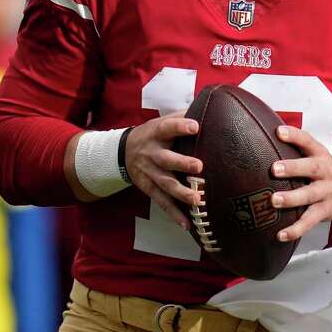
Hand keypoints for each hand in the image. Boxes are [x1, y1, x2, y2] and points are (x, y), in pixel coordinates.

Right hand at [123, 113, 202, 229]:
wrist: (122, 152)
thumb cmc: (152, 134)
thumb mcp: (161, 122)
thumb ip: (181, 116)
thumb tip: (209, 107)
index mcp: (156, 133)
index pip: (168, 128)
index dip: (180, 127)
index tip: (195, 127)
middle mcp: (152, 153)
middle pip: (166, 159)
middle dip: (182, 163)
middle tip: (199, 167)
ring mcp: (149, 173)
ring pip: (165, 184)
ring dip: (181, 193)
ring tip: (197, 199)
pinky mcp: (148, 188)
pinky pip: (162, 202)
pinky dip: (174, 214)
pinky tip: (187, 223)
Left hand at [269, 125, 331, 242]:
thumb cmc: (325, 171)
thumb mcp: (317, 156)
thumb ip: (297, 148)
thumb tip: (267, 134)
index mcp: (321, 155)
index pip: (308, 142)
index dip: (294, 136)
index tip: (279, 132)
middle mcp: (325, 173)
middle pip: (312, 168)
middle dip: (293, 168)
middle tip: (274, 169)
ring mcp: (326, 193)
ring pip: (310, 196)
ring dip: (292, 199)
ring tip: (274, 201)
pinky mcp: (324, 211)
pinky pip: (310, 221)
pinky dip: (296, 229)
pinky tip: (281, 234)